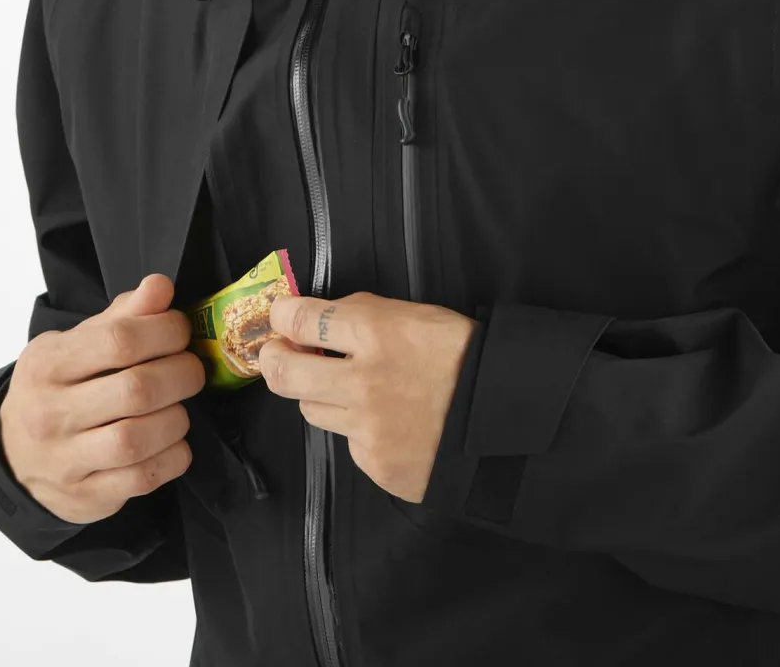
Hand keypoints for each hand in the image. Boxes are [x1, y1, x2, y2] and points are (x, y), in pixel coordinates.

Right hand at [0, 274, 206, 524]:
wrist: (13, 454)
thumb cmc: (58, 387)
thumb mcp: (77, 343)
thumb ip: (121, 316)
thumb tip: (160, 286)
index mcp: (48, 364)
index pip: (119, 340)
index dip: (165, 331)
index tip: (179, 331)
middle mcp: (50, 413)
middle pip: (137, 390)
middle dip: (181, 375)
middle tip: (191, 369)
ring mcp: (65, 460)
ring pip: (138, 439)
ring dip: (176, 419)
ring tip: (179, 407)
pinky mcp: (85, 496)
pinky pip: (142, 479)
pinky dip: (172, 458)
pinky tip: (173, 442)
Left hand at [259, 291, 477, 502]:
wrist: (507, 417)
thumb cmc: (462, 356)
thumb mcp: (414, 316)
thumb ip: (360, 315)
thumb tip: (315, 319)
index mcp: (375, 333)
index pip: (299, 320)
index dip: (281, 314)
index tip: (280, 315)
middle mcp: (363, 382)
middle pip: (283, 373)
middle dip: (272, 359)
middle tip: (277, 354)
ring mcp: (367, 429)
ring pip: (312, 409)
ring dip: (320, 395)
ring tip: (350, 388)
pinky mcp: (376, 464)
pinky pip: (348, 441)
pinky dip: (358, 429)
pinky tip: (388, 422)